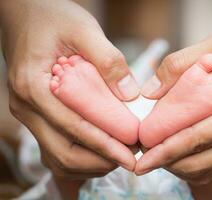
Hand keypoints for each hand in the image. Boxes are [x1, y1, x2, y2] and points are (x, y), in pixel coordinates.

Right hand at [0, 0, 138, 178]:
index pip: (73, 127)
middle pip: (62, 151)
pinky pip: (55, 148)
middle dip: (100, 160)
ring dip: (90, 162)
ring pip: (58, 156)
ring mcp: (29, 113)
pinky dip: (80, 156)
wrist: (27, 13)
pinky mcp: (37, 115)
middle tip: (130, 157)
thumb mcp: (83, 29)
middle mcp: (26, 106)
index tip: (130, 155)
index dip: (104, 145)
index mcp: (33, 86)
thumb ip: (108, 60)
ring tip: (119, 155)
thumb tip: (129, 95)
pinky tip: (101, 151)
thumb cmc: (52, 17)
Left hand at [136, 9, 211, 185]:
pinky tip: (185, 146)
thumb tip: (150, 92)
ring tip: (161, 151)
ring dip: (185, 162)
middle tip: (146, 156)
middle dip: (171, 162)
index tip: (142, 162)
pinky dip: (202, 156)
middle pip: (205, 161)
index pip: (199, 138)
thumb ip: (181, 65)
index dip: (166, 152)